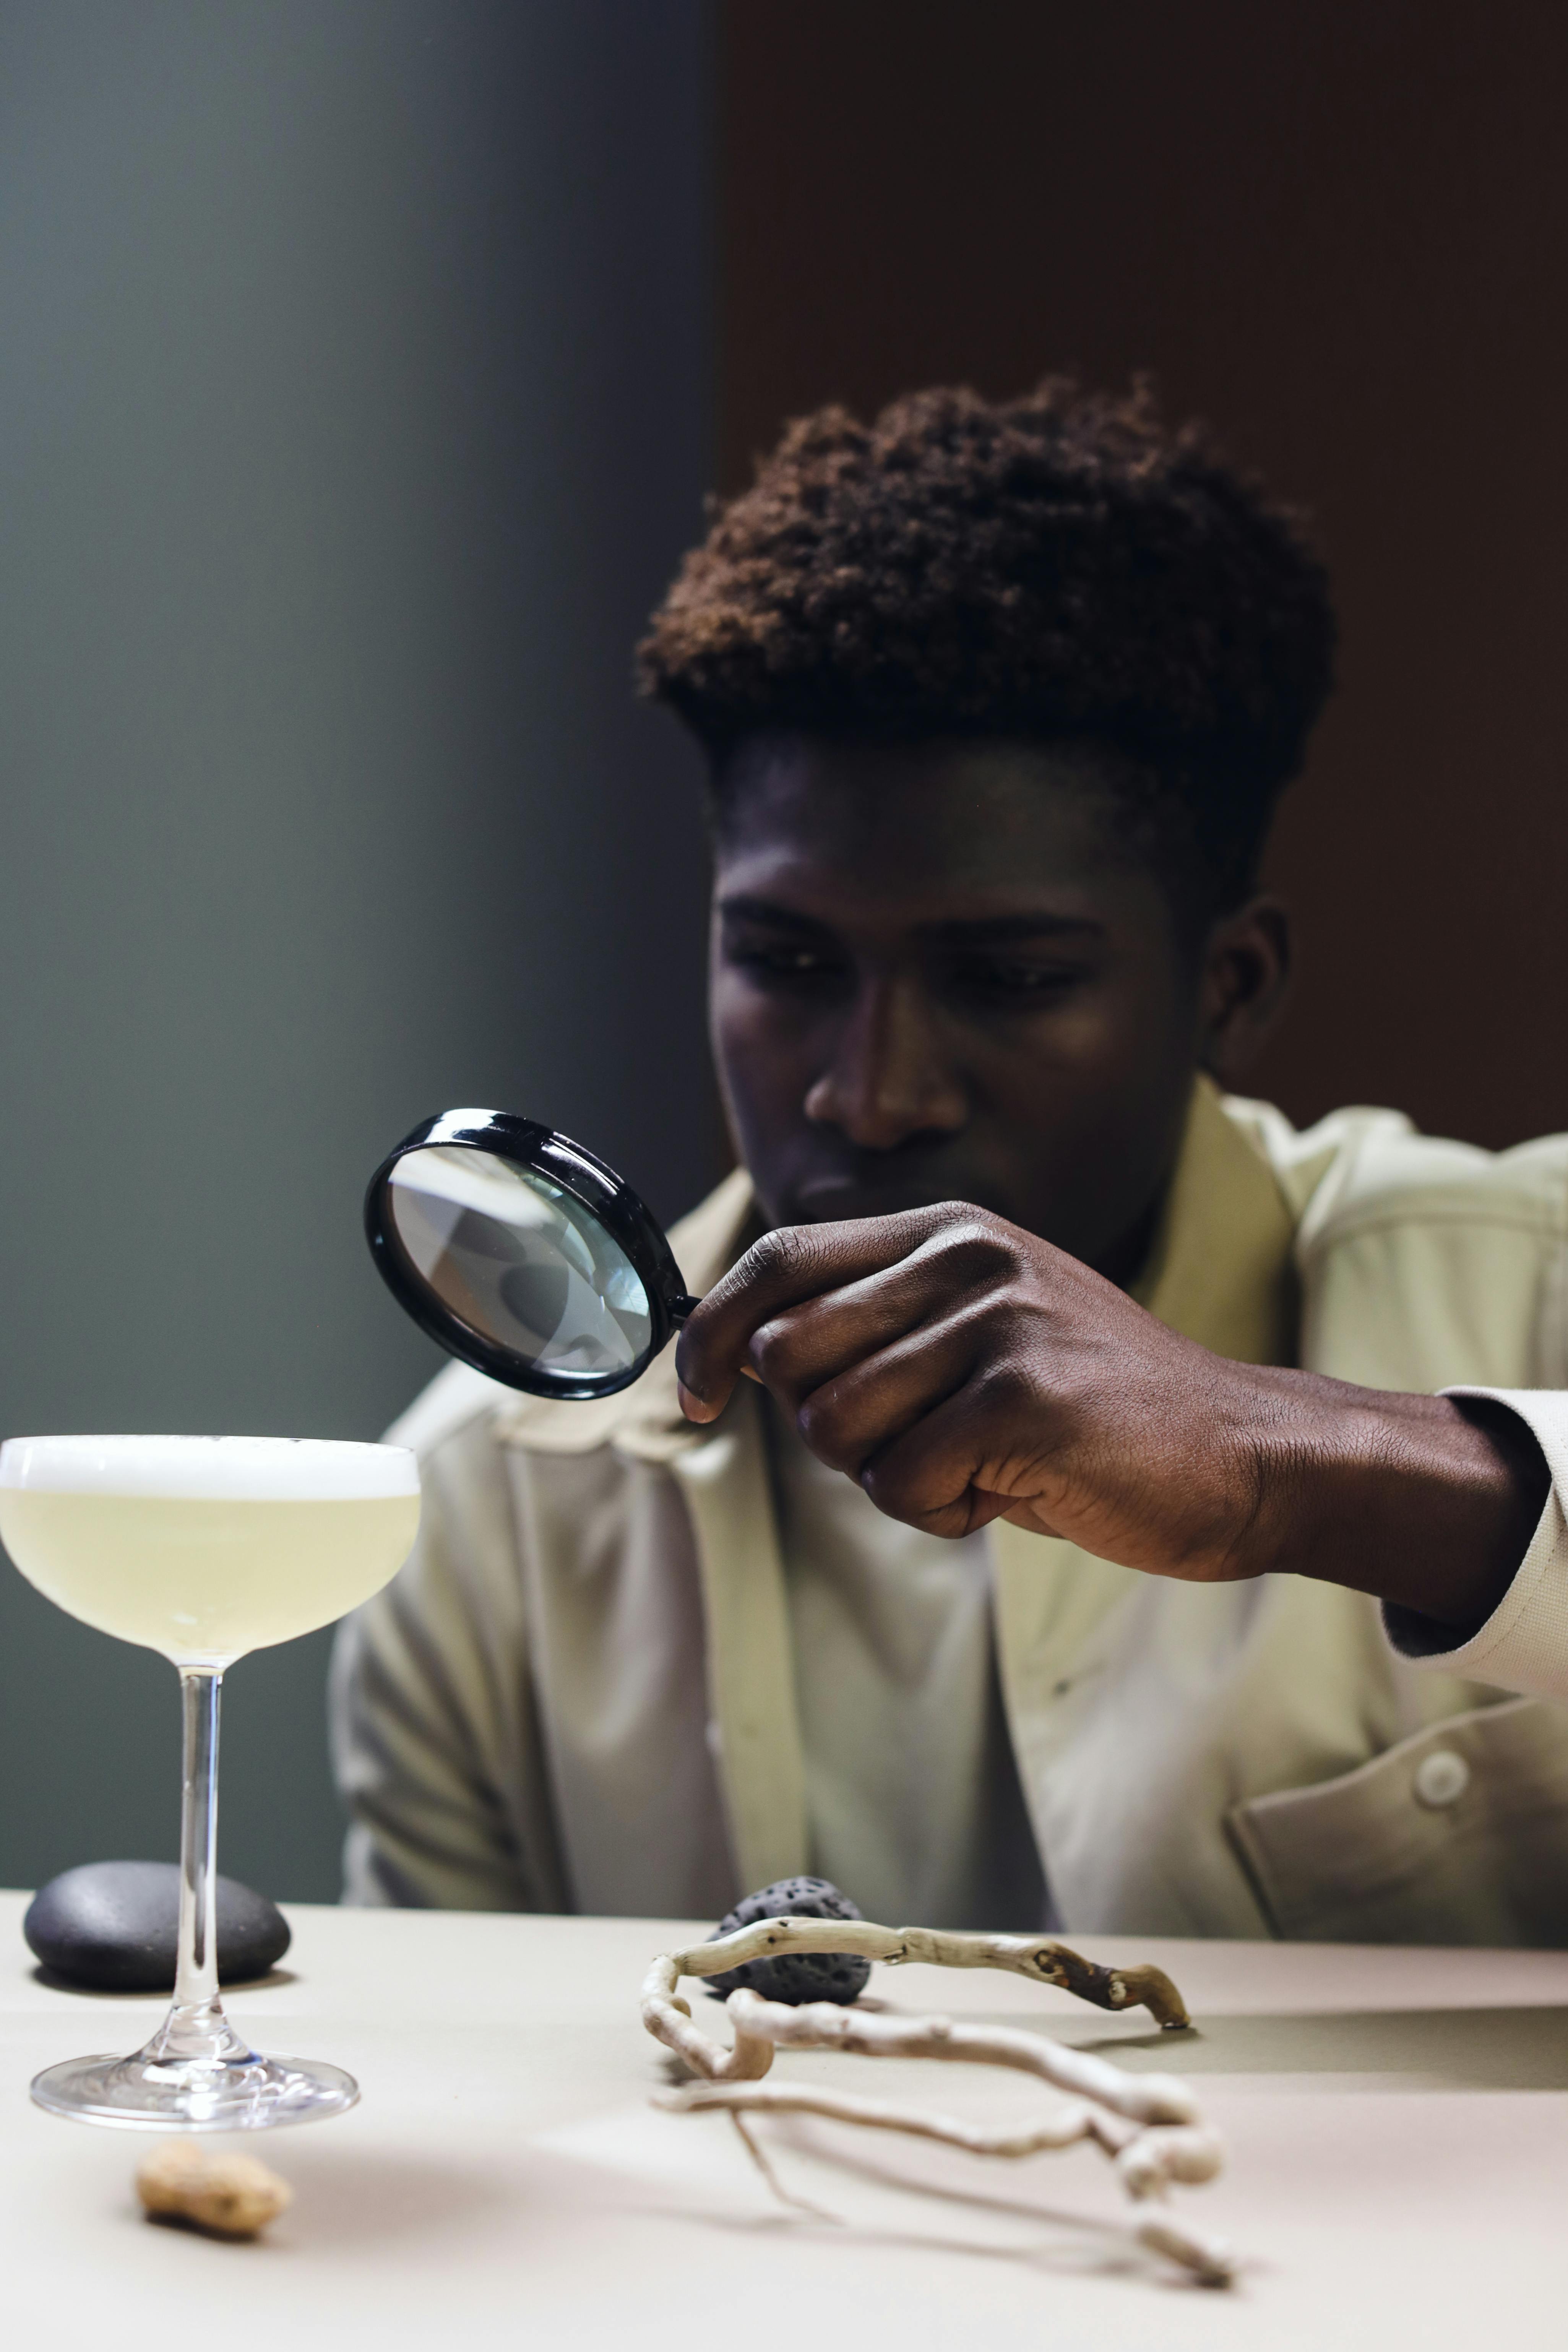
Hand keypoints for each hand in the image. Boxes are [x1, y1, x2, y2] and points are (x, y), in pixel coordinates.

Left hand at [675, 1203, 1548, 1624]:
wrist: (1236, 1454)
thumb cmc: (1091, 1411)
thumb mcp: (980, 1331)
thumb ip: (878, 1326)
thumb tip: (746, 1356)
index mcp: (947, 1231)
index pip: (777, 1259)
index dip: (713, 1330)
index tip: (696, 1391)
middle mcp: (966, 1256)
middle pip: (793, 1357)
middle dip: (835, 1430)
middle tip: (928, 1444)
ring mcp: (997, 1319)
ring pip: (838, 1431)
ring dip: (897, 1476)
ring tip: (985, 1462)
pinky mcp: (1022, 1394)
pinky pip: (902, 1484)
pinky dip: (943, 1510)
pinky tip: (1017, 1487)